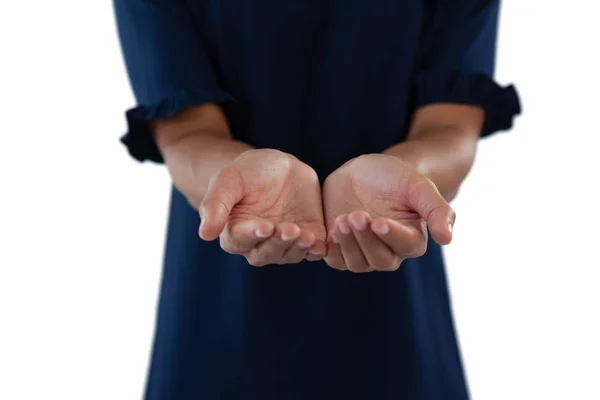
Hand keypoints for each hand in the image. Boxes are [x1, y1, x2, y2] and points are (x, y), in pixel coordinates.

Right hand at [199, 149, 326, 265]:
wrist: (279, 166)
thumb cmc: (247, 172)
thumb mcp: (229, 179)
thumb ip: (216, 204)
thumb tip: (205, 235)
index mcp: (236, 231)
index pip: (240, 241)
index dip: (252, 236)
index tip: (264, 227)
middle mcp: (260, 243)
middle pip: (266, 253)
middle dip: (278, 243)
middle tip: (289, 230)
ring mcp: (285, 243)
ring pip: (290, 254)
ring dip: (297, 247)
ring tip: (306, 235)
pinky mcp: (309, 237)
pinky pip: (313, 250)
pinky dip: (317, 249)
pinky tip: (320, 242)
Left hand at [322, 154, 454, 271]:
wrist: (366, 171)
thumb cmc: (397, 177)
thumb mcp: (418, 186)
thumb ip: (436, 209)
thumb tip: (448, 239)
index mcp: (412, 238)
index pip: (406, 245)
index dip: (392, 236)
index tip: (379, 221)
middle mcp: (389, 251)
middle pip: (380, 260)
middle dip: (366, 239)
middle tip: (356, 215)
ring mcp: (363, 252)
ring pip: (357, 263)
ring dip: (348, 244)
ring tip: (342, 220)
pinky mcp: (341, 248)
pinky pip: (336, 259)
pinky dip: (332, 249)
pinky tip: (331, 230)